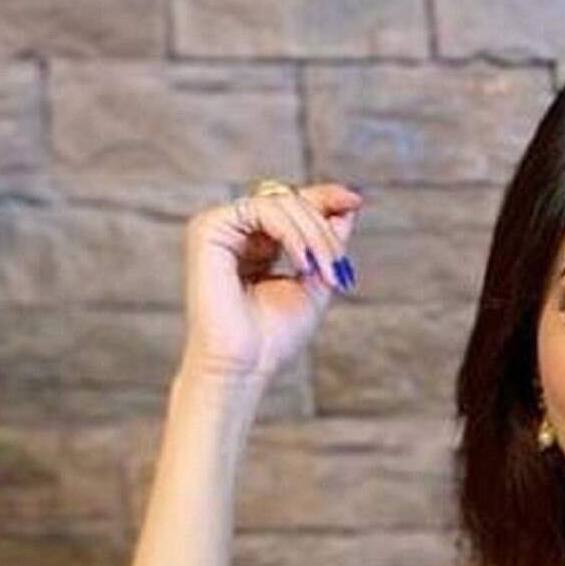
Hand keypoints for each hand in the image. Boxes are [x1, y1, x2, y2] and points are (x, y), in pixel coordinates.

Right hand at [179, 178, 361, 386]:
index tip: (355, 201)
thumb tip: (349, 203)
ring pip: (280, 202)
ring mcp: (220, 226)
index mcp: (255, 243)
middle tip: (340, 268)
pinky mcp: (209, 227)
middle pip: (291, 202)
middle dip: (324, 231)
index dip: (324, 198)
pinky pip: (263, 209)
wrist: (243, 367)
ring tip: (326, 273)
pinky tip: (302, 264)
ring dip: (314, 236)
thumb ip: (328, 243)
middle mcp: (235, 230)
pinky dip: (291, 233)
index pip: (292, 206)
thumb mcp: (314, 282)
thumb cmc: (273, 338)